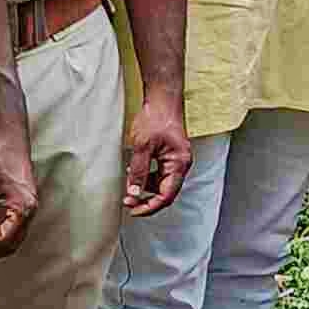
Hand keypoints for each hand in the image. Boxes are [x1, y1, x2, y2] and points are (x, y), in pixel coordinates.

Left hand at [121, 84, 194, 217]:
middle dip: (146, 199)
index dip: (150, 206)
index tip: (133, 210)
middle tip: (127, 202)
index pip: (166, 195)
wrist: (162, 98)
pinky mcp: (170, 155)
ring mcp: (176, 159)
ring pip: (161, 183)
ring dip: (145, 187)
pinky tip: (134, 171)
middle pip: (165, 192)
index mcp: (179, 163)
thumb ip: (138, 172)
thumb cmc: (156, 117)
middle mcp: (181, 164)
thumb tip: (134, 194)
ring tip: (129, 183)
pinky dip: (147, 176)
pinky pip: (159, 173)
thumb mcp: (143, 146)